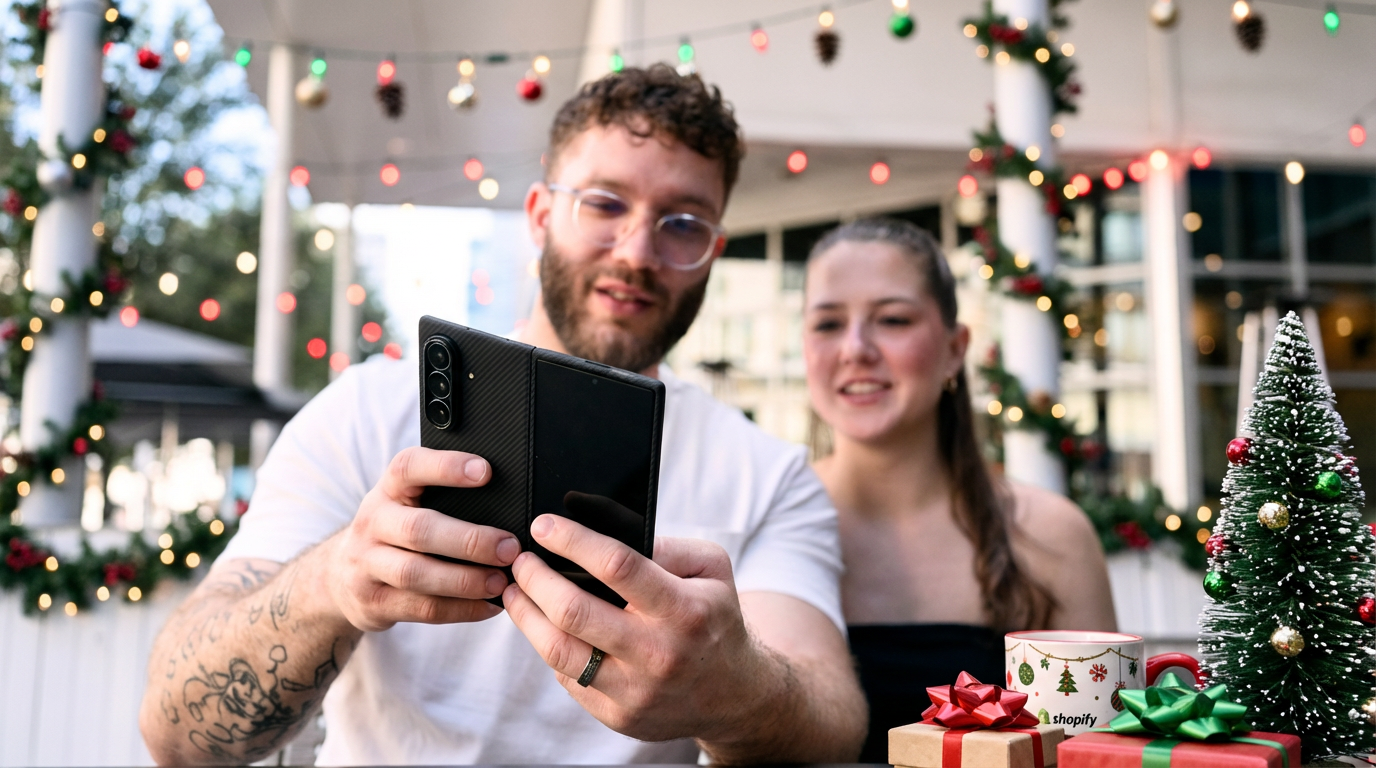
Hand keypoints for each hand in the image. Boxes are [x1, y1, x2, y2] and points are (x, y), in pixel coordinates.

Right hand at [321, 446, 521, 631]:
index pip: (409, 467)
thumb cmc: (395, 530)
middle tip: (509, 547)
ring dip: (465, 580)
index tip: (485, 471)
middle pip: (419, 530)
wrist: (339, 575)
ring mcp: (366, 565)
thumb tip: (510, 501)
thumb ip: (441, 496)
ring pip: (417, 574)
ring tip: (501, 582)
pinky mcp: (373, 602)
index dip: (445, 467)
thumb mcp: (405, 503)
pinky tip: (489, 606)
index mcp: (387, 490)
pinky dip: (461, 610)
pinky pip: (422, 608)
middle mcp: (372, 523)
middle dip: (470, 540)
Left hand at [502, 514, 768, 743]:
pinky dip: (550, 647)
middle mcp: (659, 654)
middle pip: (574, 611)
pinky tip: (544, 627)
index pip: (618, 567)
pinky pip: (568, 677)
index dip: (573, 542)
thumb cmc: (714, 619)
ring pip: (559, 650)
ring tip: (515, 590)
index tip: (543, 525)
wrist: (733, 695)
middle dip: (535, 578)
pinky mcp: (617, 715)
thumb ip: (667, 546)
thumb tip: (607, 530)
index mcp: (684, 610)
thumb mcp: (711, 570)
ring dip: (525, 615)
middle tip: (520, 558)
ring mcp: (635, 691)